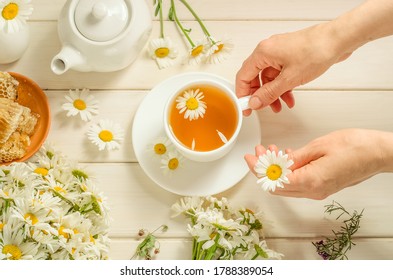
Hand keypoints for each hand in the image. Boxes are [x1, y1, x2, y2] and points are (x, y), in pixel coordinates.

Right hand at [236, 23, 351, 114]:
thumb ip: (269, 93)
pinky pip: (280, 74)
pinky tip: (290, 97)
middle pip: (255, 77)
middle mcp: (268, 50)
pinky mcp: (289, 56)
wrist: (338, 40)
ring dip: (273, 93)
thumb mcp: (289, 79)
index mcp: (263, 52)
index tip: (246, 107)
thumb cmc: (316, 50)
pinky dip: (283, 87)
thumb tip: (255, 102)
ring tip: (280, 106)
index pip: (243, 76)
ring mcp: (279, 53)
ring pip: (269, 78)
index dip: (243, 94)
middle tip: (262, 108)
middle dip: (260, 95)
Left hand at [245, 129, 389, 199]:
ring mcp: (318, 191)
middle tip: (258, 152)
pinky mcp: (322, 186)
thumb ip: (294, 158)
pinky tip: (285, 156)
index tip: (250, 157)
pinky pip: (297, 182)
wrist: (378, 153)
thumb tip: (275, 164)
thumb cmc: (356, 147)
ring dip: (274, 169)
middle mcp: (313, 191)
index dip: (257, 170)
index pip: (273, 182)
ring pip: (286, 185)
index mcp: (310, 182)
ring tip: (270, 151)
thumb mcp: (318, 146)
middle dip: (263, 169)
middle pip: (277, 186)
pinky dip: (287, 171)